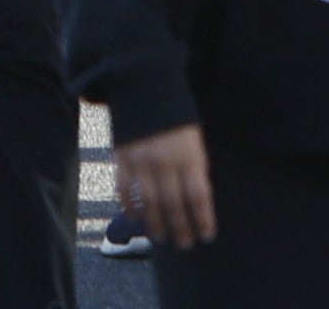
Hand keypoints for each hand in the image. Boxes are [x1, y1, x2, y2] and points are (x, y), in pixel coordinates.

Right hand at [117, 124, 214, 250]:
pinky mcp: (122, 157)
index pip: (198, 197)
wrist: (144, 85)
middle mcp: (165, 161)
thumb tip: (197, 201)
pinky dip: (129, 206)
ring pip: (148, 202)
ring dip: (154, 224)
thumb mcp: (194, 139)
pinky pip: (124, 189)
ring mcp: (141, 160)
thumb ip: (195, 168)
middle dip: (180, 228)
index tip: (206, 236)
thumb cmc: (176, 116)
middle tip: (184, 244)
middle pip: (173, 204)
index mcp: (189, 155)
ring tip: (160, 237)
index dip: (202, 219)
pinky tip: (135, 218)